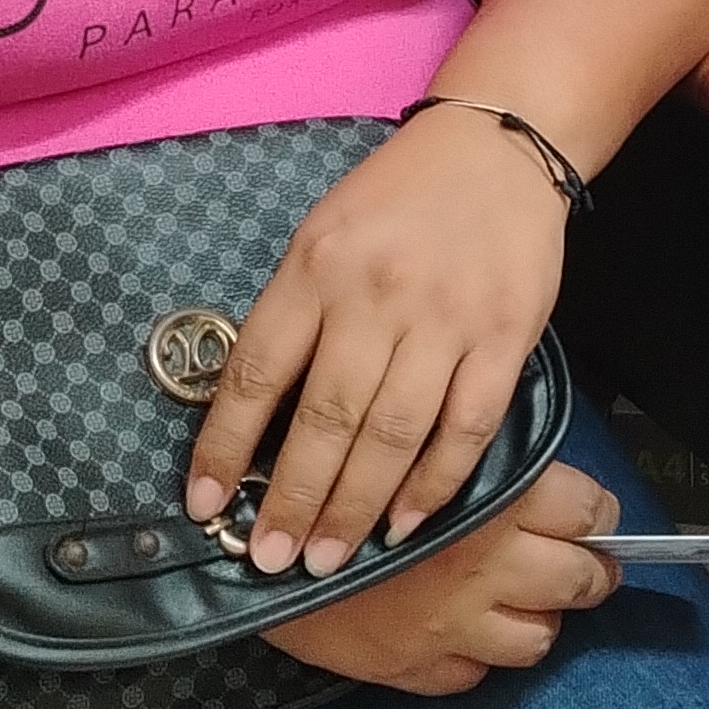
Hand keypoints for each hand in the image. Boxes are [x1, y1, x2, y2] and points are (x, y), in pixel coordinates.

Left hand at [186, 109, 569, 577]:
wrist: (497, 149)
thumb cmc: (396, 200)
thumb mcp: (322, 235)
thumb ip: (295, 317)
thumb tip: (258, 421)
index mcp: (316, 267)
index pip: (258, 373)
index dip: (225, 448)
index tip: (203, 507)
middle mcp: (376, 294)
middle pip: (327, 418)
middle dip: (293, 500)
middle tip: (269, 558)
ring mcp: (446, 317)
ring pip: (394, 433)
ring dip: (356, 506)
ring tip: (327, 558)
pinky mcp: (505, 335)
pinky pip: (466, 426)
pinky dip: (435, 482)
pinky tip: (406, 522)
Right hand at [257, 460, 622, 694]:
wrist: (250, 542)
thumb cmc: (330, 478)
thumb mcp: (411, 444)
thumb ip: (473, 454)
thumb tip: (528, 466)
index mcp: (491, 499)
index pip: (586, 512)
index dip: (594, 513)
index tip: (589, 515)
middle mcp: (486, 566)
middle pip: (581, 580)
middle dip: (590, 572)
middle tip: (585, 565)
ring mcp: (456, 626)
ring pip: (540, 638)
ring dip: (537, 618)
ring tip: (521, 600)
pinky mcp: (419, 669)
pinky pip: (476, 675)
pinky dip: (476, 655)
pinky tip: (459, 630)